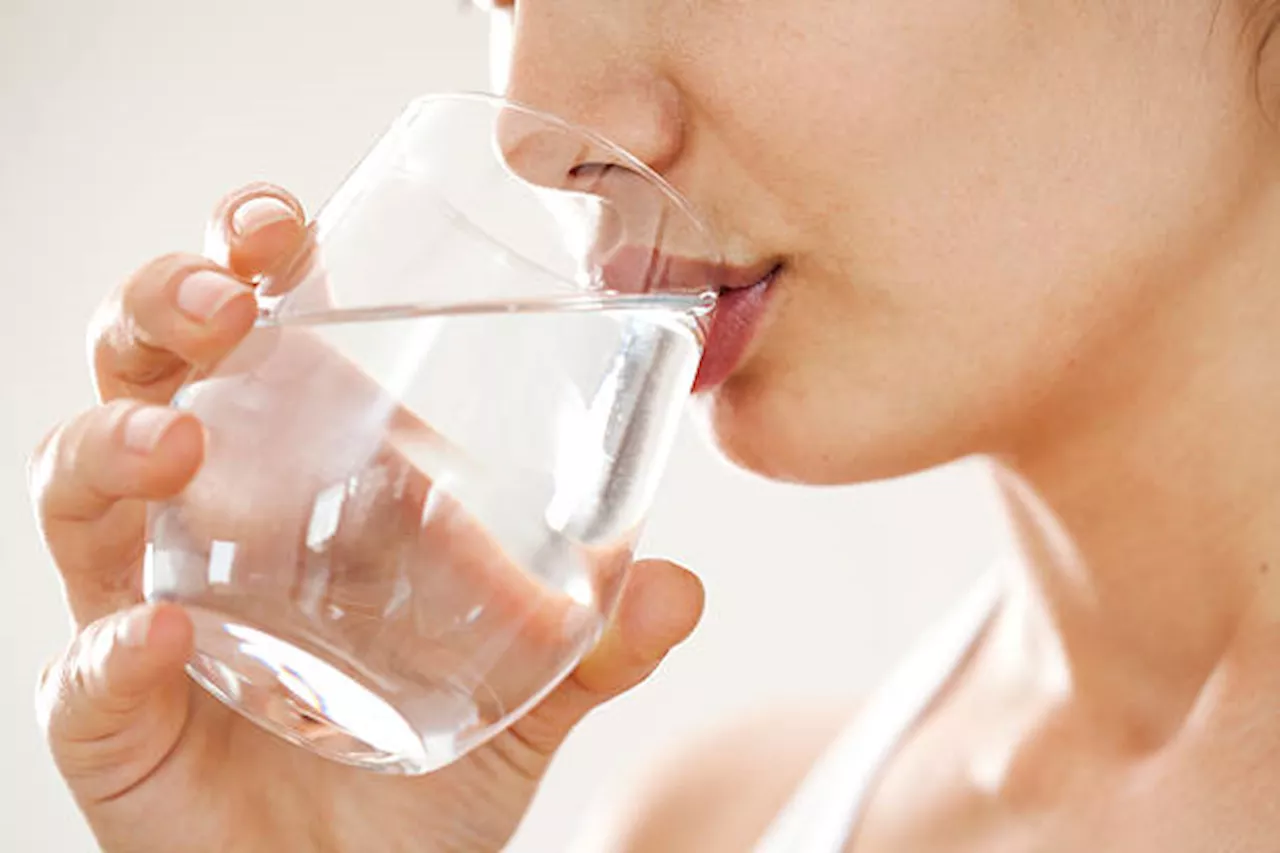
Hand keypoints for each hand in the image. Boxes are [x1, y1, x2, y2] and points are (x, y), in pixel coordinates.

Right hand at [29, 184, 703, 851]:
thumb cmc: (423, 766)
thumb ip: (598, 640)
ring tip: (176, 440)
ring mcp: (147, 607)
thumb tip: (679, 587)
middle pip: (146, 373)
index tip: (287, 223)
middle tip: (227, 294)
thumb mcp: (526, 687)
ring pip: (79, 492)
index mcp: (298, 477)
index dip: (247, 260)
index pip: (253, 335)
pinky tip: (161, 635)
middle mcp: (207, 522)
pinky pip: (85, 673)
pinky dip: (111, 652)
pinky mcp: (117, 718)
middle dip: (163, 308)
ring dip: (113, 445)